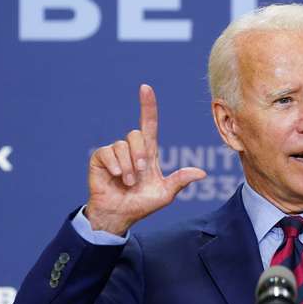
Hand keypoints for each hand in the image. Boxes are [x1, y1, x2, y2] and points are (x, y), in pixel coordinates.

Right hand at [85, 84, 206, 234]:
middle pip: (136, 134)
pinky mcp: (100, 159)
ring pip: (122, 145)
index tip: (146, 88)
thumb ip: (180, 181)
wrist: (119, 215)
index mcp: (148, 153)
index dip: (148, 106)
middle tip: (140, 174)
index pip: (149, 124)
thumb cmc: (142, 204)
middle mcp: (131, 149)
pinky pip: (107, 152)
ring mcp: (115, 153)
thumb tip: (202, 173)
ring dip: (128, 166)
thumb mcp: (165, 194)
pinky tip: (116, 176)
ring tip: (128, 181)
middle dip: (140, 154)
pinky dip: (114, 165)